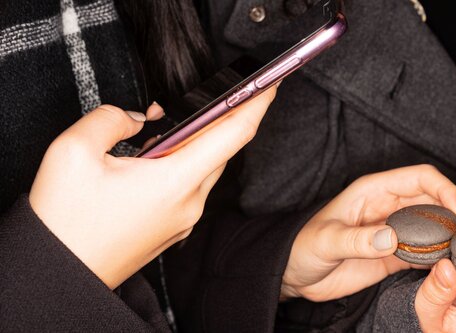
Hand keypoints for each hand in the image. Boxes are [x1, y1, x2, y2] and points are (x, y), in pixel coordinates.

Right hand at [29, 87, 276, 288]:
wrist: (59, 275)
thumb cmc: (64, 221)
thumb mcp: (73, 152)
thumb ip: (111, 119)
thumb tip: (137, 119)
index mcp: (175, 181)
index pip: (233, 133)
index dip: (257, 103)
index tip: (271, 83)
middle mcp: (190, 202)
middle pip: (220, 149)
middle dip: (214, 119)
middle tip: (200, 96)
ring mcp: (184, 219)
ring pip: (205, 167)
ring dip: (195, 142)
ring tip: (166, 125)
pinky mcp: (174, 228)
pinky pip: (191, 186)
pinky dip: (183, 165)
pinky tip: (156, 158)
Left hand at [281, 164, 455, 301]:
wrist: (293, 275)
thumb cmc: (302, 247)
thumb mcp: (327, 241)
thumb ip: (358, 240)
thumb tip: (392, 238)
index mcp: (374, 191)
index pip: (420, 177)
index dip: (445, 188)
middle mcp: (389, 207)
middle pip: (434, 200)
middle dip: (453, 214)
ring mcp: (394, 231)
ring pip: (433, 226)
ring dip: (448, 237)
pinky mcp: (394, 255)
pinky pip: (424, 252)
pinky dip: (437, 258)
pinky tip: (443, 267)